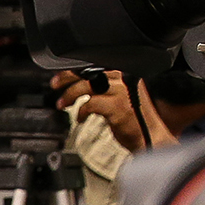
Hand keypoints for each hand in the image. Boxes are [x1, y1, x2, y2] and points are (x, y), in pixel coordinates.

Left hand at [51, 70, 173, 151]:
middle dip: (68, 77)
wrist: (150, 138)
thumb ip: (103, 89)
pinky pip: (91, 104)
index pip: (97, 65)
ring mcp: (123, 92)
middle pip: (91, 71)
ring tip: (62, 104)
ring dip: (71, 94)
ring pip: (89, 85)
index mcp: (125, 74)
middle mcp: (125, 79)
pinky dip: (81, 111)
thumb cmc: (134, 120)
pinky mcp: (118, 107)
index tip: (62, 76)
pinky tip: (80, 118)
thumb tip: (79, 84)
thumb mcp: (118, 98)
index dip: (77, 70)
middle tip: (55, 85)